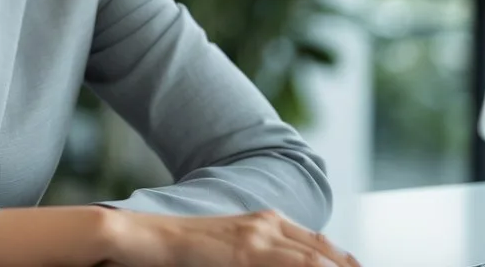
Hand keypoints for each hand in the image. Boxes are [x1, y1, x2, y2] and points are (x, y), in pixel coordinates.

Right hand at [107, 209, 360, 266]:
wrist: (141, 237)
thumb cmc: (181, 252)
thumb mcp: (228, 251)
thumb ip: (256, 256)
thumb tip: (284, 260)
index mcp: (264, 222)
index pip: (320, 247)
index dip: (344, 263)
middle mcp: (266, 224)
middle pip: (326, 253)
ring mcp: (256, 237)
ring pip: (314, 259)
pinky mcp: (244, 251)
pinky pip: (294, 265)